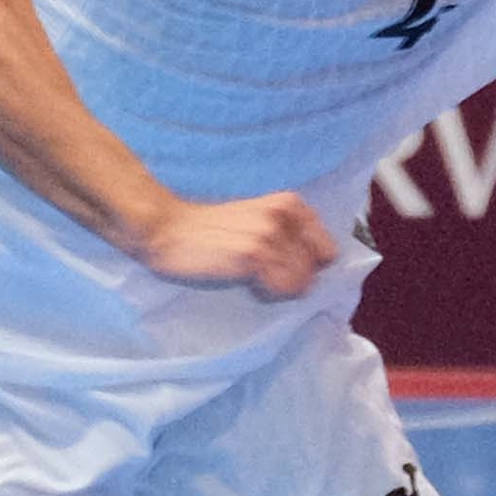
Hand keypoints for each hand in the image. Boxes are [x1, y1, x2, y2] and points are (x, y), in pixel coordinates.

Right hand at [134, 192, 341, 301]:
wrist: (167, 229)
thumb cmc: (210, 230)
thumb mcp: (258, 219)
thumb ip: (288, 234)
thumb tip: (316, 269)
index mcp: (290, 204)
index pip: (328, 250)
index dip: (310, 267)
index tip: (288, 270)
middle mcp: (284, 215)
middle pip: (315, 269)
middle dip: (295, 278)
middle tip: (264, 275)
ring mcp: (270, 234)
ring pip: (301, 281)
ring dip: (280, 287)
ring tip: (253, 277)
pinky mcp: (254, 254)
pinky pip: (283, 287)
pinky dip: (269, 292)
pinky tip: (246, 282)